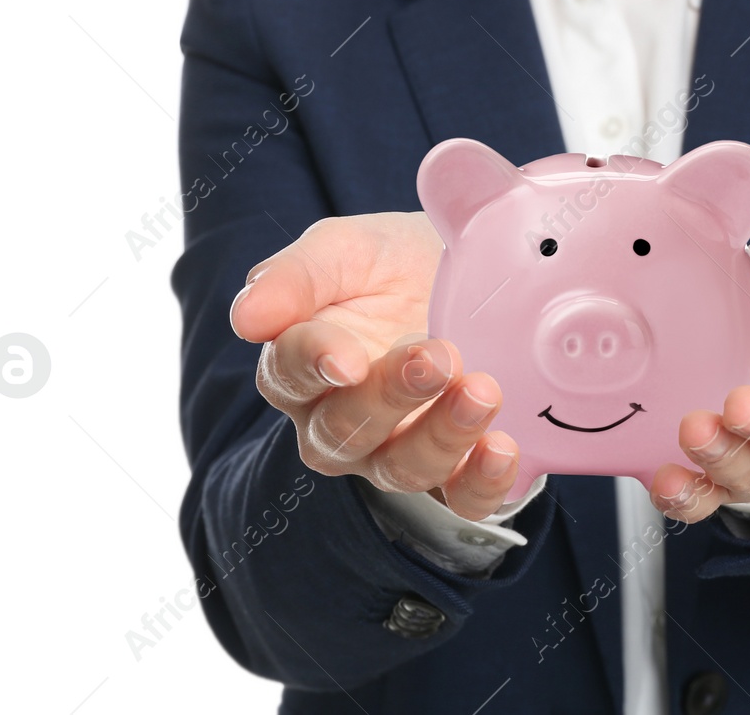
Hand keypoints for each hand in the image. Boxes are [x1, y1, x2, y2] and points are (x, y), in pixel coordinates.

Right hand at [230, 212, 522, 519]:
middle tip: (438, 358)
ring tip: (483, 392)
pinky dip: (483, 484)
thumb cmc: (395, 265)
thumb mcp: (348, 249)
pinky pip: (461, 500)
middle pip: (345, 432)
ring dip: (442, 436)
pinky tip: (503, 449)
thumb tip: (246, 317)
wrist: (476, 274)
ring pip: (402, 469)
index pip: (289, 375)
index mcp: (301, 366)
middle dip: (390, 398)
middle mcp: (341, 422)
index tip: (348, 358)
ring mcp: (398, 452)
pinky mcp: (457, 473)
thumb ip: (296, 276)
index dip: (315, 366)